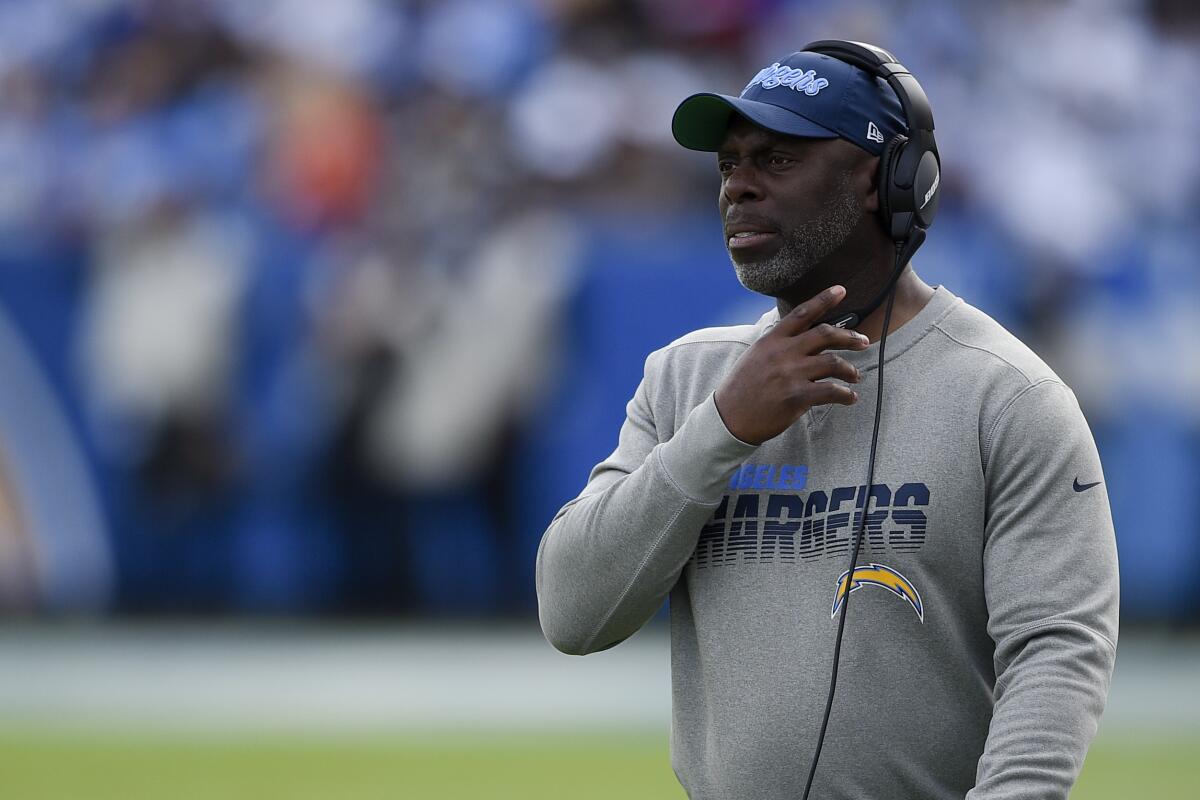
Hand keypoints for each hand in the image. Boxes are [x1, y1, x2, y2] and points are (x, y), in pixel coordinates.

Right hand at [713, 285, 869, 444]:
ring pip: (833, 362)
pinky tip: (849, 398)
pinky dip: (845, 394)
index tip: (841, 290)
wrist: (729, 418)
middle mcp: (783, 353)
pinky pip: (831, 391)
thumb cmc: (742, 388)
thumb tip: (802, 338)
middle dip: (849, 336)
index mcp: (772, 340)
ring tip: (855, 376)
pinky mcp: (796, 396)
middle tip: (863, 341)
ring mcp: (790, 374)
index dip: (824, 299)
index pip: (802, 313)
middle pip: (825, 334)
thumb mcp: (755, 356)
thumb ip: (778, 344)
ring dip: (850, 369)